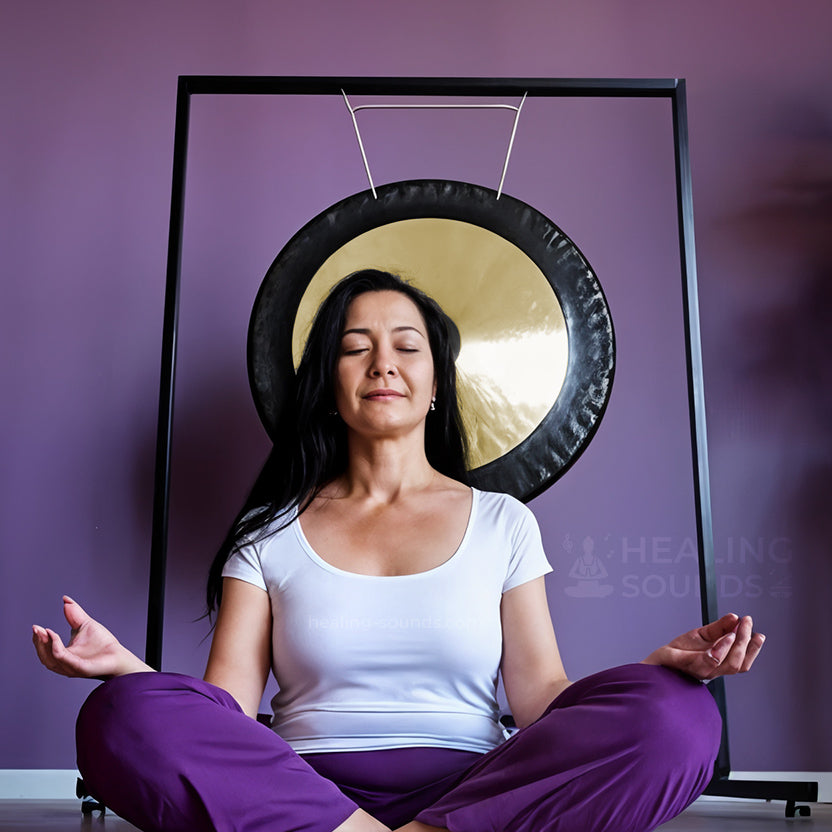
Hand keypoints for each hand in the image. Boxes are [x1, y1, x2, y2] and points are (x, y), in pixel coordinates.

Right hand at [32, 596, 150, 678]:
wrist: (119, 655)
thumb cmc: (103, 643)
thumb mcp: (85, 624)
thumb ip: (74, 613)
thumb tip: (65, 599)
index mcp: (63, 656)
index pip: (46, 649)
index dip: (39, 638)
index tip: (36, 626)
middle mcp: (64, 664)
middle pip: (45, 656)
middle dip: (39, 642)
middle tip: (37, 629)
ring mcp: (72, 667)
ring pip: (51, 660)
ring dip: (45, 646)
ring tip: (44, 631)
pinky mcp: (81, 668)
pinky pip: (65, 660)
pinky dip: (56, 649)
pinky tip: (54, 636)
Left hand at [643, 613, 764, 681]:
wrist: (656, 662)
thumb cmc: (678, 652)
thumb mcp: (701, 635)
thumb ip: (719, 628)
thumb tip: (735, 617)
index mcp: (718, 663)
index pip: (742, 663)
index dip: (753, 651)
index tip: (760, 635)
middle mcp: (712, 670)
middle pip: (738, 662)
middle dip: (746, 642)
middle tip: (748, 622)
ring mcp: (701, 669)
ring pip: (727, 664)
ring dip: (736, 645)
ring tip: (738, 628)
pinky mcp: (688, 664)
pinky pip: (709, 661)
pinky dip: (720, 650)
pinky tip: (726, 638)